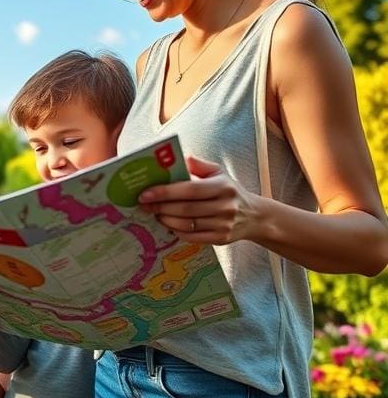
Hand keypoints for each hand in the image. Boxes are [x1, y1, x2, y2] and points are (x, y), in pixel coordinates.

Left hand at [138, 156, 260, 243]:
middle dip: (160, 207)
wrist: (255, 216)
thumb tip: (178, 158)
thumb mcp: (219, 172)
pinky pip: (192, 237)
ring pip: (186, 224)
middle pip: (184, 208)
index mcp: (222, 186)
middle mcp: (225, 206)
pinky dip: (176, 231)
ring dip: (165, 219)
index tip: (145, 193)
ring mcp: (223, 224)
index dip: (165, 192)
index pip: (189, 189)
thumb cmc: (229, 191)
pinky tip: (167, 224)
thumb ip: (199, 165)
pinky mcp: (221, 239)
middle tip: (143, 204)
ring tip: (153, 213)